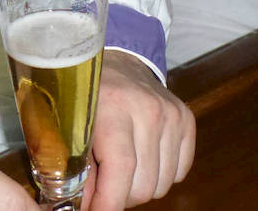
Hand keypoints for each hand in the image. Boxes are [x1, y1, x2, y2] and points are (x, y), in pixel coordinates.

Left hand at [80, 51, 194, 209]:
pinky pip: (180, 172)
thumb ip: (77, 167)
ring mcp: (171, 114)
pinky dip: (161, 175)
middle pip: (144, 184)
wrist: (118, 61)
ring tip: (122, 170)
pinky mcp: (186, 119)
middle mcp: (148, 109)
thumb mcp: (71, 125)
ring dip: (141, 187)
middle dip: (121, 197)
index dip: (109, 202)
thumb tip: (83, 207)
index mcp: (113, 106)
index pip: (120, 169)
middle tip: (105, 188)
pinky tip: (142, 159)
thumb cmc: (88, 94)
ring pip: (163, 184)